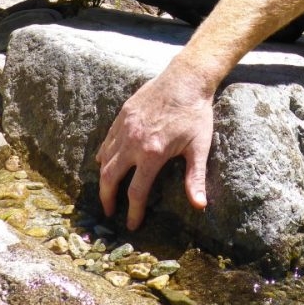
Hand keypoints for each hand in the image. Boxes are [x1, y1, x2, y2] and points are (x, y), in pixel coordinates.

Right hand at [95, 69, 213, 229]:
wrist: (186, 79)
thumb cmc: (196, 114)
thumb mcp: (199, 147)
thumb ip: (195, 178)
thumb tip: (200, 205)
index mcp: (152, 153)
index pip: (136, 192)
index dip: (133, 212)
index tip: (132, 225)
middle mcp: (133, 142)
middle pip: (110, 178)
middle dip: (107, 198)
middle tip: (109, 212)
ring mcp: (125, 128)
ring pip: (105, 159)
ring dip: (103, 178)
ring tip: (106, 191)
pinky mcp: (122, 115)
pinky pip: (107, 141)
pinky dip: (103, 155)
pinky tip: (105, 162)